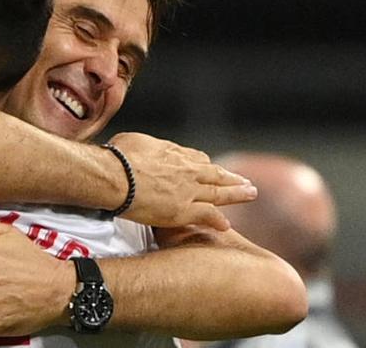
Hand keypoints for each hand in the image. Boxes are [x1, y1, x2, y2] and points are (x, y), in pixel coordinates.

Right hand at [108, 132, 256, 230]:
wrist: (115, 176)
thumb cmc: (118, 157)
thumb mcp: (134, 140)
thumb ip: (146, 146)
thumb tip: (142, 148)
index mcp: (174, 153)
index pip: (197, 159)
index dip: (206, 165)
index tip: (212, 168)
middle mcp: (186, 170)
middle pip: (215, 174)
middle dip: (231, 178)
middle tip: (245, 181)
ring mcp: (188, 191)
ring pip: (218, 193)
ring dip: (236, 194)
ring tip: (249, 194)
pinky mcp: (183, 211)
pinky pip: (207, 216)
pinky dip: (218, 220)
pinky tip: (226, 226)